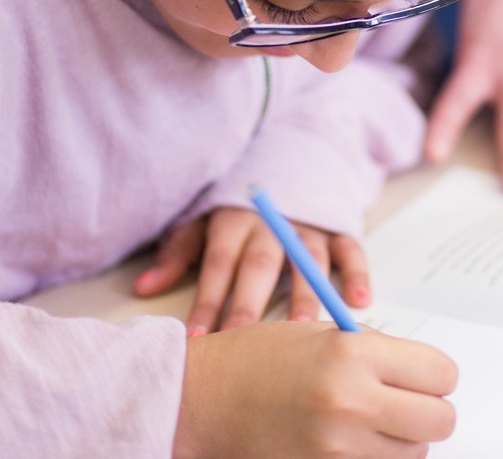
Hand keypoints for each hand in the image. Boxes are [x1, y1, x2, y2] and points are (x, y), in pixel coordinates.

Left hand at [134, 208, 371, 334]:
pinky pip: (351, 249)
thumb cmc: (237, 207)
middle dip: (250, 305)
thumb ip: (177, 252)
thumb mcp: (201, 218)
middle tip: (243, 342)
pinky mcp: (339, 228)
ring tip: (302, 331)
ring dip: (305, 296)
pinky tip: (360, 300)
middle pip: (259, 266)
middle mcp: (272, 223)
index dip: (207, 300)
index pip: (218, 264)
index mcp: (234, 220)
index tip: (198, 337)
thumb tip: (142, 288)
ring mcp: (309, 226)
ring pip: (307, 261)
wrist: (289, 160)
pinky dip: (358, 273)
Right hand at [175, 321, 456, 457]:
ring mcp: (341, 448)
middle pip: (440, 420)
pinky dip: (376, 458)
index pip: (441, 373)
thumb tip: (424, 374)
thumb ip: (376, 352)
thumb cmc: (256, 360)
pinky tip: (350, 440)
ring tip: (367, 420)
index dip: (435, 375)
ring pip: (415, 453)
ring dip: (402, 439)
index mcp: (353, 354)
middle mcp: (352, 402)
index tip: (421, 376)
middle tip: (405, 401)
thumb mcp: (321, 334)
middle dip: (429, 410)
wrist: (203, 400)